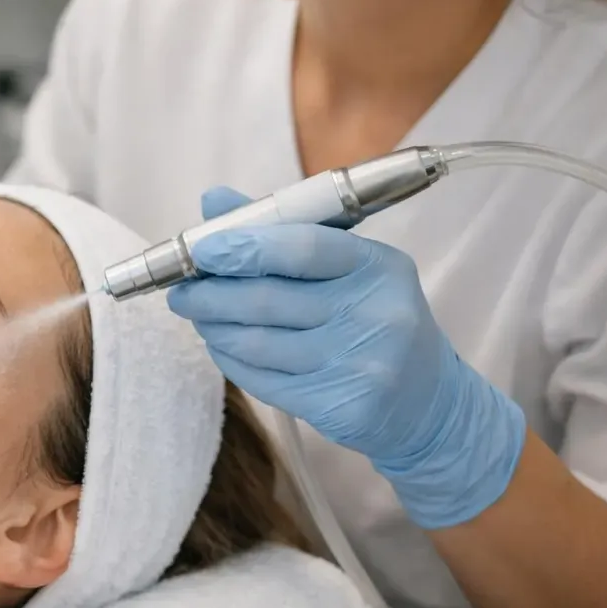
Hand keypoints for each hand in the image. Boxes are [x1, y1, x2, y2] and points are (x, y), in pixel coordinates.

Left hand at [167, 187, 526, 529]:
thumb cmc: (376, 320)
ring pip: (259, 343)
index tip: (201, 250)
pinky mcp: (340, 406)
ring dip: (214, 328)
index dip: (243, 247)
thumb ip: (281, 231)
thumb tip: (214, 201)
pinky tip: (221, 346)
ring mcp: (360, 365)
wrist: (426, 404)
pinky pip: (264, 380)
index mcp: (377, 266)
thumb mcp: (348, 267)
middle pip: (268, 299)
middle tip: (180, 290)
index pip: (302, 247)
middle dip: (210, 294)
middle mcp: (375, 314)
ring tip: (197, 316)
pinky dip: (232, 360)